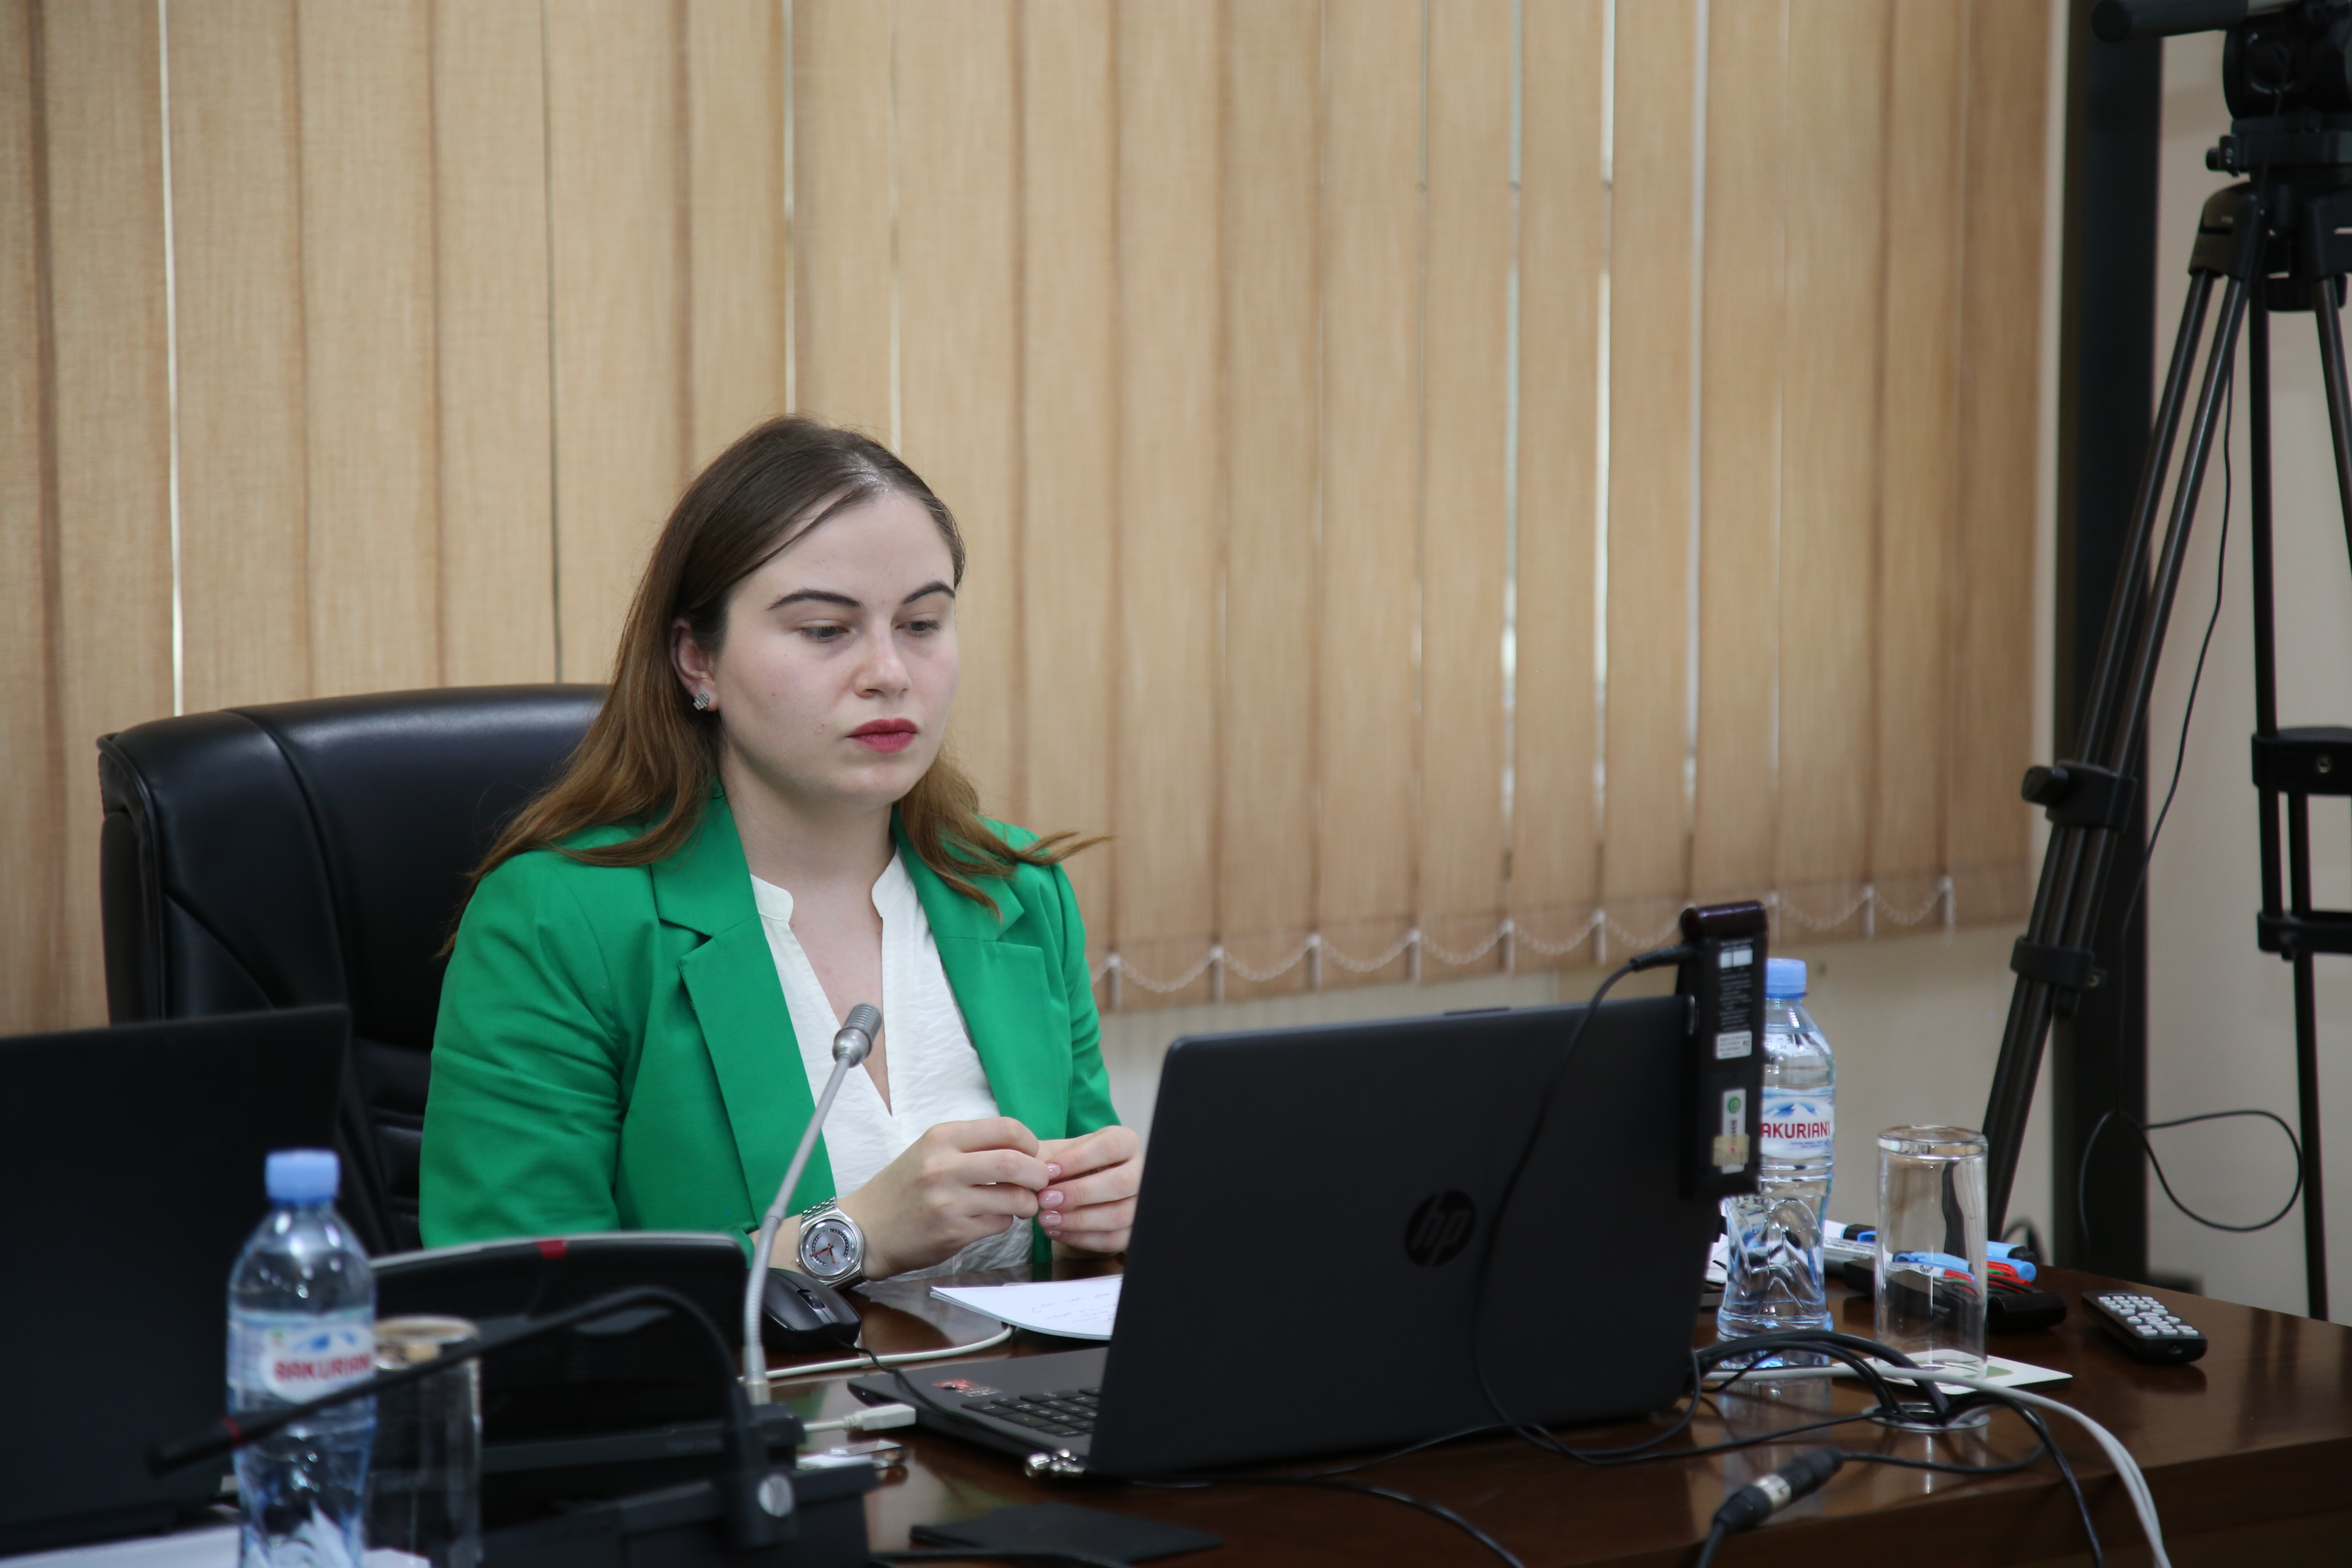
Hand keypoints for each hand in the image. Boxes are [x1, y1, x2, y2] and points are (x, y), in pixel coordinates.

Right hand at [834, 1117, 1051, 1278]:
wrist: (866, 1229)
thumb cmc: (903, 1188)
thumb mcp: (931, 1152)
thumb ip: (973, 1146)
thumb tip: (1027, 1150)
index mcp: (941, 1137)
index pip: (1006, 1128)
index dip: (1030, 1142)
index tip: (1032, 1153)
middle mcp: (944, 1166)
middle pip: (1016, 1163)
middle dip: (1039, 1174)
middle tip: (1039, 1182)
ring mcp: (949, 1201)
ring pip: (1014, 1198)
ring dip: (1027, 1202)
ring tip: (1021, 1203)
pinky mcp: (953, 1232)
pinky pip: (1000, 1223)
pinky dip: (1005, 1221)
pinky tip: (992, 1218)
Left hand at [1033, 1125, 1141, 1255]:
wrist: (1078, 1194)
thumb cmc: (1069, 1168)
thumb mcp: (1056, 1154)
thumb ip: (1043, 1157)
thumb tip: (1029, 1167)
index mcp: (1125, 1143)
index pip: (1109, 1147)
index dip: (1078, 1159)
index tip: (1048, 1171)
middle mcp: (1140, 1171)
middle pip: (1120, 1183)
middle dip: (1080, 1193)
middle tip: (1045, 1199)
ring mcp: (1141, 1203)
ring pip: (1119, 1215)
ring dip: (1079, 1220)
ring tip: (1046, 1219)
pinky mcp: (1133, 1230)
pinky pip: (1113, 1239)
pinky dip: (1082, 1239)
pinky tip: (1056, 1232)